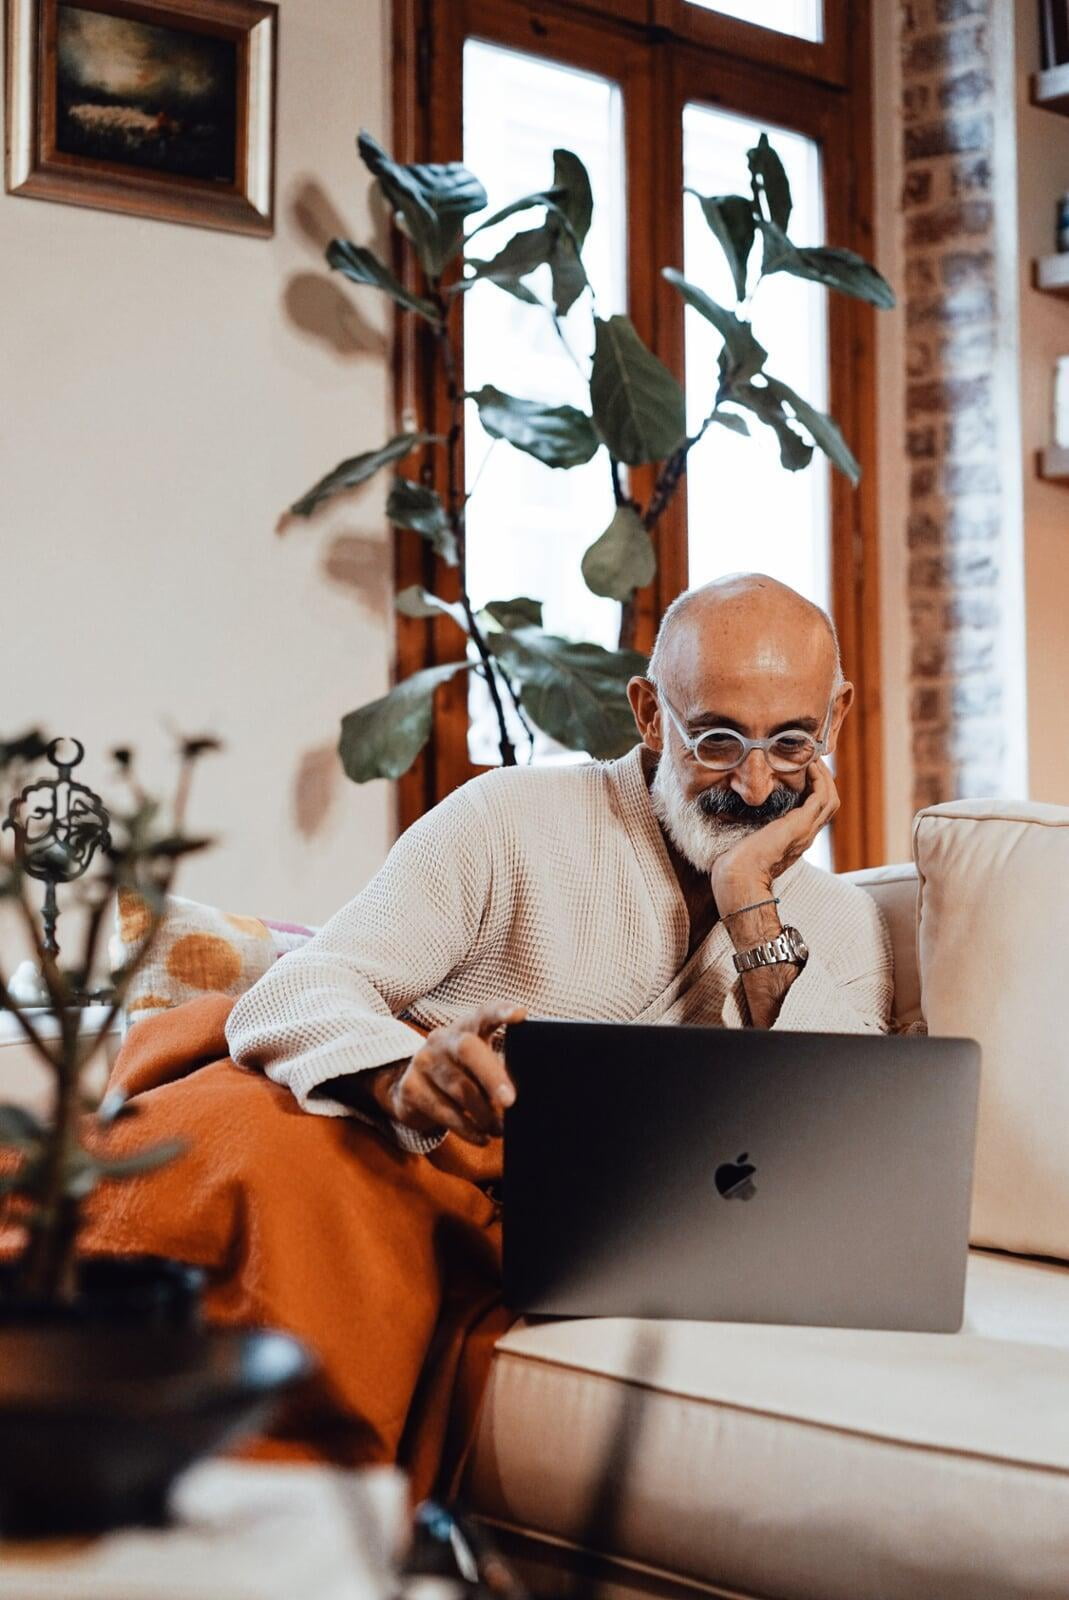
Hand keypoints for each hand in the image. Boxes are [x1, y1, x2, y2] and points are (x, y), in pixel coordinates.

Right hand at [382, 1002, 526, 1145]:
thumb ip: (499, 1067)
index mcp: (466, 1029)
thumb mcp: (477, 1066)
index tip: (521, 1014)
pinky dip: (468, 1129)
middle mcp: (442, 1040)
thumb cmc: (460, 1076)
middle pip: (469, 1050)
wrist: (411, 1091)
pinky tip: (481, 1137)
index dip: (501, 1011)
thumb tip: (532, 1091)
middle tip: (510, 1101)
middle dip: (492, 1076)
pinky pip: (445, 1112)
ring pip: (460, 1088)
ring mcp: (423, 1062)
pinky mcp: (410, 1088)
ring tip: (499, 1129)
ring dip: (484, 1114)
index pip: (484, 1014)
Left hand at [710, 758, 839, 912]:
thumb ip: (749, 825)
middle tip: (813, 761)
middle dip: (823, 780)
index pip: (814, 812)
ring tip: (814, 759)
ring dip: (825, 777)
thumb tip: (734, 809)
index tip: (803, 772)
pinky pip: (821, 797)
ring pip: (830, 799)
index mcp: (794, 839)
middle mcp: (805, 835)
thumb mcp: (746, 838)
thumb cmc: (736, 863)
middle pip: (828, 804)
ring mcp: (805, 831)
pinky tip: (810, 767)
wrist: (739, 878)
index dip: (813, 790)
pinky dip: (819, 780)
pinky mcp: (800, 826)